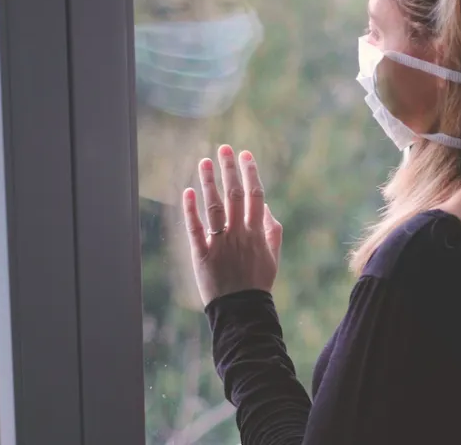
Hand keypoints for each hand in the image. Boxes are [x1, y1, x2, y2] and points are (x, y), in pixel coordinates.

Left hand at [183, 145, 282, 306]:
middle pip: (234, 196)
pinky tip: (188, 191)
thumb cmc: (257, 283)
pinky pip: (195, 229)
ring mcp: (220, 244)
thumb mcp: (272, 258)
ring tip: (204, 161)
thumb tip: (266, 207)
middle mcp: (239, 235)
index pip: (255, 196)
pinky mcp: (202, 255)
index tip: (245, 155)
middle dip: (229, 169)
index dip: (251, 173)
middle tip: (224, 148)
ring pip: (214, 207)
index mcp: (256, 233)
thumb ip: (272, 231)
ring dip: (209, 182)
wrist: (242, 311)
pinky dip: (191, 209)